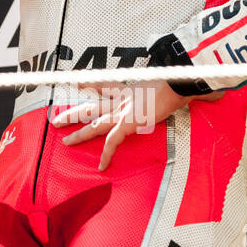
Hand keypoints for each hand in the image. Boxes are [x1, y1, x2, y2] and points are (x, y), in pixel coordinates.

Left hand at [51, 81, 187, 171]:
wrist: (179, 82)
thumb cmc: (179, 80)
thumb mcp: (170, 81)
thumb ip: (172, 86)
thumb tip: (189, 90)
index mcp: (130, 90)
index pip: (105, 85)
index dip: (89, 83)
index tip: (75, 81)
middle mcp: (123, 100)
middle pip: (91, 106)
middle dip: (73, 113)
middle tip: (57, 119)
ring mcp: (124, 111)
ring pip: (94, 123)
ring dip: (79, 133)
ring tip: (65, 141)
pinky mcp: (129, 122)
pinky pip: (113, 141)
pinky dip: (107, 154)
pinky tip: (102, 166)